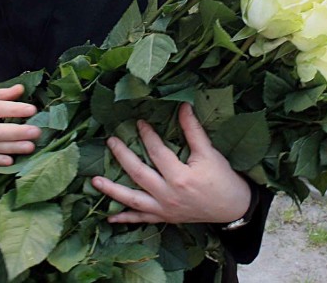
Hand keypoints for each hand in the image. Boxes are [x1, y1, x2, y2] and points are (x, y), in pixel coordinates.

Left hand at [92, 103, 250, 224]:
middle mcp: (167, 195)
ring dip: (112, 191)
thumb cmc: (222, 178)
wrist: (232, 208)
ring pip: (133, 200)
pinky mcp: (164, 218)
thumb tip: (183, 105)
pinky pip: (141, 220)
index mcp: (180, 177)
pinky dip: (125, 219)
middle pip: (138, 174)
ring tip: (94, 181)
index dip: (147, 135)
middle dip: (122, 156)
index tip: (139, 122)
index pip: (157, 152)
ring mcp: (164, 209)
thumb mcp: (209, 152)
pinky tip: (109, 217)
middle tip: (111, 141)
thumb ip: (193, 130)